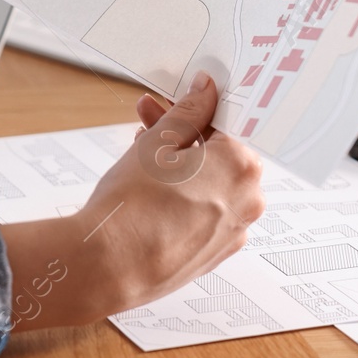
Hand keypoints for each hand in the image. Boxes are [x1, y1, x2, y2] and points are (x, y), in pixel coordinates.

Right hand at [0, 72, 265, 328]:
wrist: (109, 267)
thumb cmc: (133, 205)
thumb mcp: (157, 143)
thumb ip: (188, 112)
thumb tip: (206, 91)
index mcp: (242, 167)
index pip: (227, 124)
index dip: (195, 111)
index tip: (174, 106)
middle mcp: (248, 202)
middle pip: (220, 155)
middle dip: (183, 137)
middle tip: (147, 126)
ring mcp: (231, 233)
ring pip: (211, 186)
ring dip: (181, 168)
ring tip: (139, 159)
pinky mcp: (212, 255)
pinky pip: (204, 215)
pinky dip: (184, 199)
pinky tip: (151, 193)